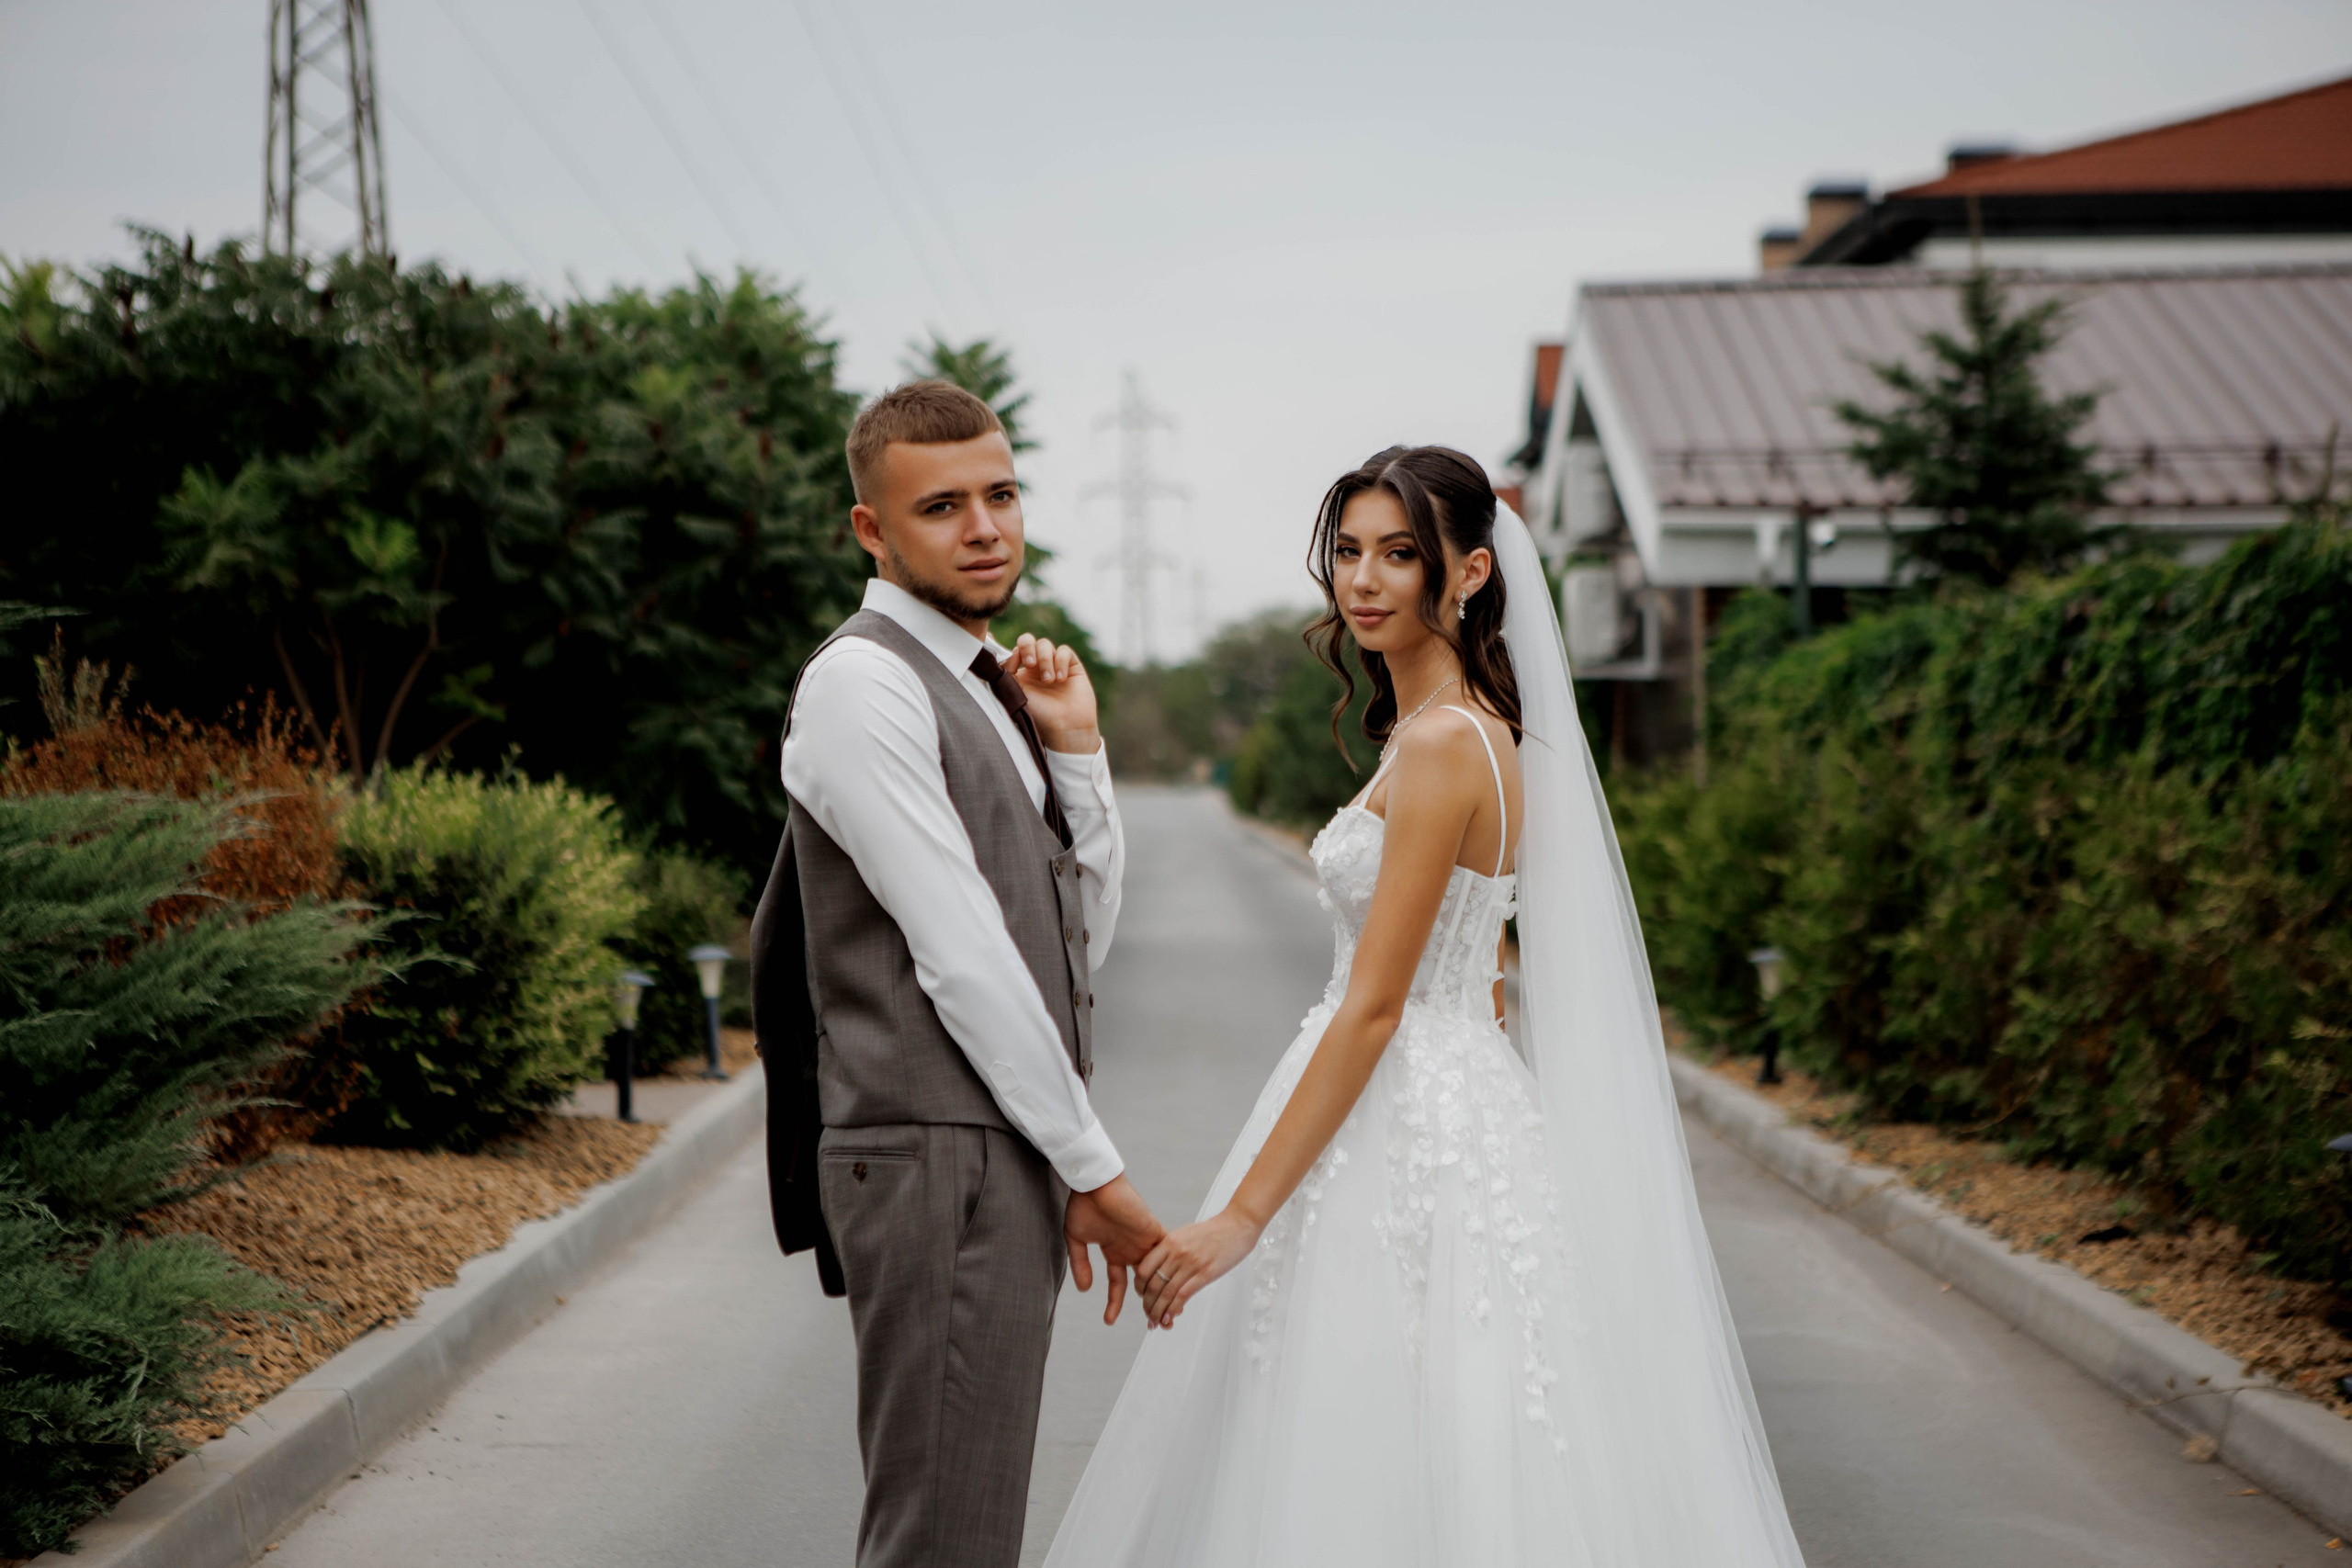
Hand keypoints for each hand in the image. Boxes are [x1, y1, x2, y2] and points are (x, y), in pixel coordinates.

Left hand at [1008, 634, 1099, 754]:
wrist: (1066, 727)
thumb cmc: (1040, 716)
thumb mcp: (1016, 694)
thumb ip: (1008, 673)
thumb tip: (1008, 653)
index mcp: (1021, 674)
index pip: (1014, 652)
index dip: (1013, 654)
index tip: (1013, 667)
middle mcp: (1036, 668)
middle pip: (1027, 640)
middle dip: (1027, 647)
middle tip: (1030, 664)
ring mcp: (1054, 665)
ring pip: (1045, 644)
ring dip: (1045, 660)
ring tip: (1049, 681)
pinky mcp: (1072, 666)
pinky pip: (1064, 651)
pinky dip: (1060, 661)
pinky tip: (1061, 679)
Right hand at [1063, 1174, 1163, 1325]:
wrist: (1095, 1183)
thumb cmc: (1083, 1206)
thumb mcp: (1077, 1240)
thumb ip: (1081, 1264)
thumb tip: (1085, 1290)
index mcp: (1115, 1251)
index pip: (1117, 1284)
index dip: (1114, 1303)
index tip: (1108, 1321)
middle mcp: (1132, 1249)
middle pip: (1144, 1283)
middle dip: (1148, 1303)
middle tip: (1155, 1324)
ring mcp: (1144, 1241)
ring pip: (1159, 1272)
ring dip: (1163, 1292)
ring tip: (1168, 1314)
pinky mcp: (1154, 1232)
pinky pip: (1168, 1254)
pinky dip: (1172, 1270)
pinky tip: (1175, 1288)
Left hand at [1135, 1206, 1262, 1328]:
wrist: (1237, 1225)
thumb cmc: (1213, 1231)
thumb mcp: (1185, 1234)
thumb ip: (1171, 1250)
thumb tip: (1162, 1269)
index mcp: (1169, 1242)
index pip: (1144, 1269)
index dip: (1139, 1287)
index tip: (1142, 1296)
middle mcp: (1176, 1253)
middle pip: (1153, 1285)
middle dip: (1148, 1305)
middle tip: (1149, 1316)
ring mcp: (1191, 1263)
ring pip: (1166, 1294)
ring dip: (1158, 1312)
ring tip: (1156, 1323)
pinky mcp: (1205, 1273)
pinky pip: (1183, 1295)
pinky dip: (1173, 1310)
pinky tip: (1169, 1318)